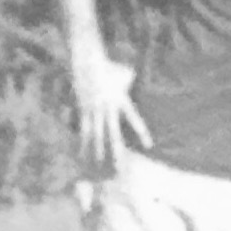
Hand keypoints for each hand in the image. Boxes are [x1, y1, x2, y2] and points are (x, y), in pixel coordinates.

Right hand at [70, 47, 151, 172]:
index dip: (141, 132)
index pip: (134, 119)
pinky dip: (83, 141)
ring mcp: (94, 110)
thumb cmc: (110, 67)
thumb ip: (132, 81)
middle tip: (121, 167)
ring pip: (96, 134)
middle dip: (117, 151)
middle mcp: (107, 109)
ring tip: (99, 164)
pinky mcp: (83, 110)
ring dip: (97, 149)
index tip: (149, 146)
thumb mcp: (126, 74)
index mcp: (121, 101)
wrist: (88, 62)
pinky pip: (83, 129)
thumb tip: (135, 80)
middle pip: (114, 134)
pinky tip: (82, 153)